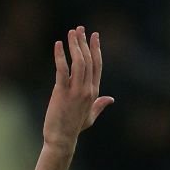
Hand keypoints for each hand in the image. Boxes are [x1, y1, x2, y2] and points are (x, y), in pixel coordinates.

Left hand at [43, 27, 113, 151]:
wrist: (61, 140)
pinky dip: (60, 56)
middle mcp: (87, 90)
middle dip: (84, 42)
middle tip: (80, 29)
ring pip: (78, 62)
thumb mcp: (90, 117)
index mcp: (94, 93)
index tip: (94, 35)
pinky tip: (58, 44)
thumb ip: (99, 105)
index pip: (97, 65)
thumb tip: (111, 99)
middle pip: (88, 60)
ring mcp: (75, 91)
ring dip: (75, 45)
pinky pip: (62, 70)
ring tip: (71, 33)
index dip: (96, 49)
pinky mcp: (61, 93)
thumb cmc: (73, 129)